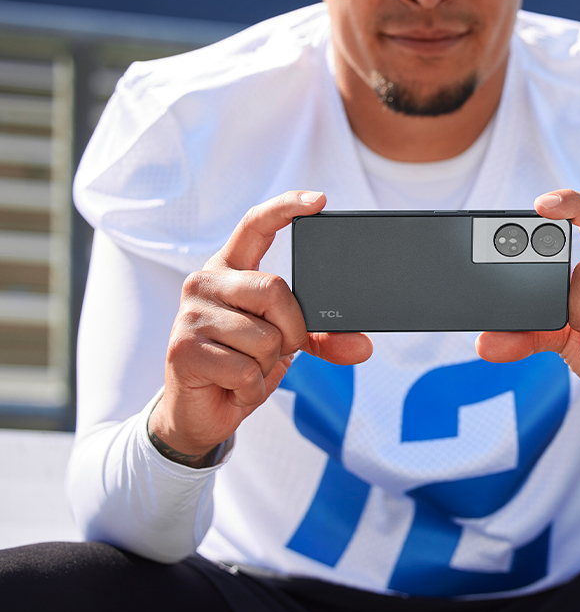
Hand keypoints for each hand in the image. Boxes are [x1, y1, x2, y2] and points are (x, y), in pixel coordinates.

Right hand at [152, 191, 372, 465]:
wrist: (201, 411)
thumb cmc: (242, 364)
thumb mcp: (287, 344)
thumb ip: (324, 337)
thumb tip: (363, 346)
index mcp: (230, 271)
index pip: (255, 225)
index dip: (285, 208)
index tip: (318, 200)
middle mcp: (205, 283)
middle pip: (275, 290)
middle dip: (291, 329)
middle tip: (277, 349)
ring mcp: (190, 315)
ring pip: (264, 336)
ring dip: (269, 364)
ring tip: (247, 368)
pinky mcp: (183, 349)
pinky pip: (246, 369)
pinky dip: (252, 387)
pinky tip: (233, 386)